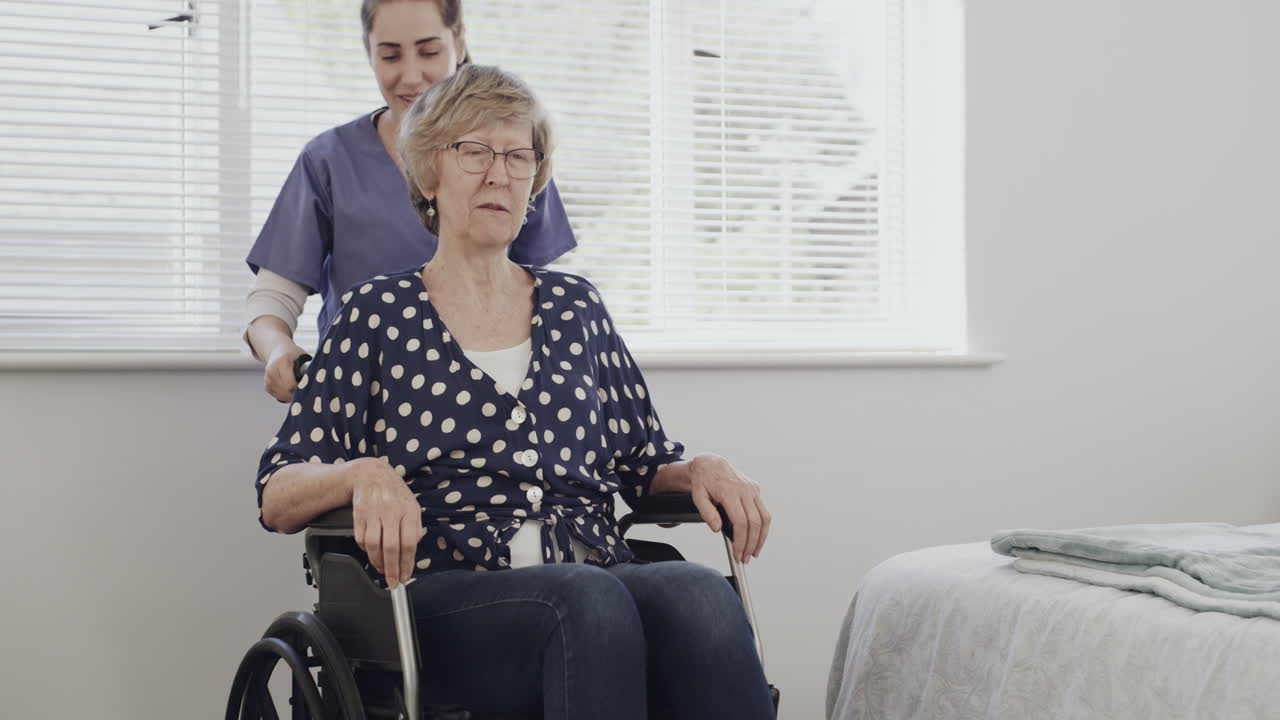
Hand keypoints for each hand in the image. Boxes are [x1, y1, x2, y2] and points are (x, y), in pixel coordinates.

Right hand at [264, 341, 308, 402]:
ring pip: (283, 395)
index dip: (300, 389)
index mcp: (282, 361)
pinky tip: (292, 389)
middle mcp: (272, 370)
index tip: (308, 387)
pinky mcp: (266, 386)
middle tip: (306, 389)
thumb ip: (308, 369)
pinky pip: (279, 396)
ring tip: (299, 387)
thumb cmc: (294, 354)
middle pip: (286, 391)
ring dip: (293, 395)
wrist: (278, 351)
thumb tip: (317, 383)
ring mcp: (268, 379)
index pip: (290, 385)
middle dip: (298, 393)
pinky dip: (287, 395)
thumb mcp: (303, 357)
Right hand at [347, 457, 424, 587]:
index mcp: (409, 510)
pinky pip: (361, 539)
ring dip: (377, 562)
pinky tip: (371, 552)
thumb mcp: (411, 506)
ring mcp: (374, 512)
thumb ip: (414, 528)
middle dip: (392, 569)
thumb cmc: (394, 494)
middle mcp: (392, 511)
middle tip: (392, 582)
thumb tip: (411, 553)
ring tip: (381, 569)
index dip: (407, 564)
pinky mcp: (359, 514)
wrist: (370, 474)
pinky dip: (365, 550)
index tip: (404, 576)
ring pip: (374, 545)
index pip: (410, 543)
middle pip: (392, 547)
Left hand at [687, 454, 770, 563]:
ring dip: (761, 538)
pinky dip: (762, 527)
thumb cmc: (703, 481)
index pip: (741, 522)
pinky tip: (757, 538)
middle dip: (751, 544)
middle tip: (745, 558)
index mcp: (729, 491)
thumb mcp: (698, 497)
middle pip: (755, 523)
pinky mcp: (756, 490)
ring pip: (764, 518)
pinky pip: (763, 511)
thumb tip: (717, 528)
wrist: (710, 464)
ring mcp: (752, 489)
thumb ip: (707, 513)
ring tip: (754, 552)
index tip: (737, 554)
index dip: (741, 541)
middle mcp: (745, 489)